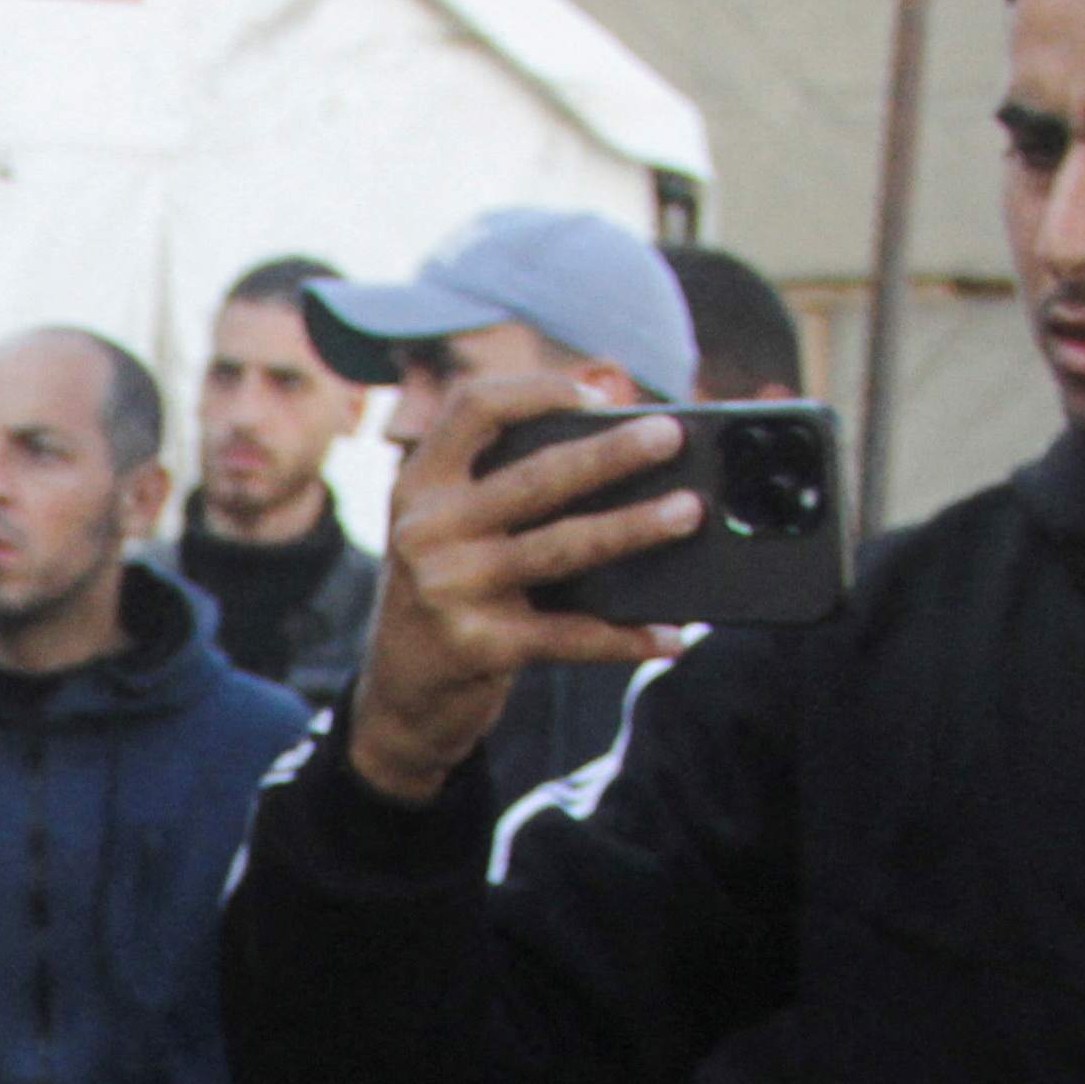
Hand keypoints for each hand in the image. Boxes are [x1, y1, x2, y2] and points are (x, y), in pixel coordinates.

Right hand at [345, 367, 706, 806]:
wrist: (397, 694)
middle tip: (669, 435)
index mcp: (420, 484)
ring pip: (561, 547)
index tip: (596, 395)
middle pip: (534, 475)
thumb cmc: (447, 588)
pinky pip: (569, 637)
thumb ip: (508, 468)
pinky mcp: (478, 648)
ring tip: (687, 512)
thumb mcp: (451, 524)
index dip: (538, 389)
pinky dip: (625, 638)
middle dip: (611, 453)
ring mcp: (449, 590)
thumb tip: (612, 396)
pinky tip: (670, 636)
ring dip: (634, 528)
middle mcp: (427, 530)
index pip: (474, 407)